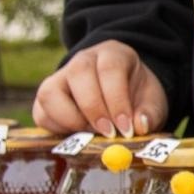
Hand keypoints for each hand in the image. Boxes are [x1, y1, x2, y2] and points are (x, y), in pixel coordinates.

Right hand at [32, 40, 168, 136]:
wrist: (124, 94)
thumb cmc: (138, 97)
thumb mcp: (152, 102)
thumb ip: (149, 113)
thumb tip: (139, 126)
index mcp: (112, 54)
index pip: (110, 69)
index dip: (117, 100)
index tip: (126, 128)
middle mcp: (83, 60)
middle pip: (78, 74)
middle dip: (93, 109)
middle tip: (108, 135)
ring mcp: (60, 77)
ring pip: (51, 92)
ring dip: (70, 120)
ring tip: (91, 137)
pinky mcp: (48, 98)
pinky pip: (41, 113)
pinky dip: (56, 129)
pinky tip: (78, 138)